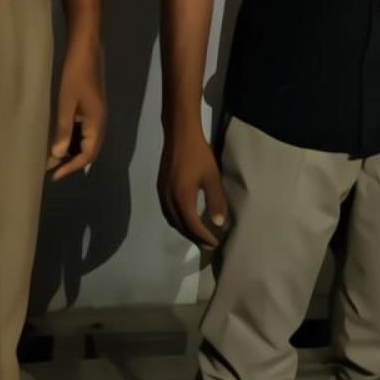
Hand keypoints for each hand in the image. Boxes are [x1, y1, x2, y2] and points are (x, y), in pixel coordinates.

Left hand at [47, 42, 105, 180]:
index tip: (53, 176)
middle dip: (71, 162)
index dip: (71, 167)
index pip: (87, 153)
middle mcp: (99, 121)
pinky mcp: (90, 108)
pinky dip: (72, 139)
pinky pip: (84, 131)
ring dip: (71, 151)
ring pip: (86, 141)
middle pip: (89, 150)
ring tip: (51, 157)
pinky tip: (58, 139)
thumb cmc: (75, 75)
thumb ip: (63, 129)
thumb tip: (57, 155)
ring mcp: (96, 114)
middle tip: (51, 170)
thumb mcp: (66, 103)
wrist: (86, 50)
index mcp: (96, 122)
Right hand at [157, 125, 227, 248]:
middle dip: (194, 237)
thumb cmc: (199, 155)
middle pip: (180, 226)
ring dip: (185, 230)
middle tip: (208, 244)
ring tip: (199, 235)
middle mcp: (168, 200)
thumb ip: (215, 201)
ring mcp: (162, 194)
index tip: (215, 244)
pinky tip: (186, 218)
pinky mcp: (160, 188)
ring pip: (172, 220)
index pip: (192, 226)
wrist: (180, 135)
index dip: (204, 237)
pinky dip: (177, 220)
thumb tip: (219, 224)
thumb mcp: (212, 178)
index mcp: (181, 199)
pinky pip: (167, 212)